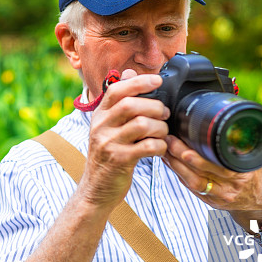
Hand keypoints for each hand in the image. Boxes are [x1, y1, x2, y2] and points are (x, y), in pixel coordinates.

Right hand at [77, 69, 169, 211]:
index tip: (158, 81)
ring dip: (160, 127)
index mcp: (99, 114)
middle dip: (155, 107)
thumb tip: (129, 72)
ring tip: (162, 133)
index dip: (139, 82)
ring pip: (142, 124)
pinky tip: (160, 149)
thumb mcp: (108, 126)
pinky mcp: (119, 160)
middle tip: (165, 114)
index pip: (116, 89)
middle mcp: (100, 126)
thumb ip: (119, 101)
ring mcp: (108, 143)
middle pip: (131, 105)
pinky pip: (147, 146)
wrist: (96, 189)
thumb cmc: (108, 155)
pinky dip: (160, 146)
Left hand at [163, 135, 261, 224]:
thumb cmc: (254, 175)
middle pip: (200, 172)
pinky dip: (179, 175)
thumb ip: (241, 143)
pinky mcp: (209, 201)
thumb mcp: (254, 158)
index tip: (185, 140)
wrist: (259, 201)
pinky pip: (191, 188)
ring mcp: (218, 196)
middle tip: (169, 140)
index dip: (199, 154)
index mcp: (241, 173)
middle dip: (180, 156)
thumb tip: (231, 122)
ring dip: (175, 166)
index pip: (217, 164)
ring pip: (192, 182)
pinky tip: (170, 163)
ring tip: (165, 151)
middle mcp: (230, 187)